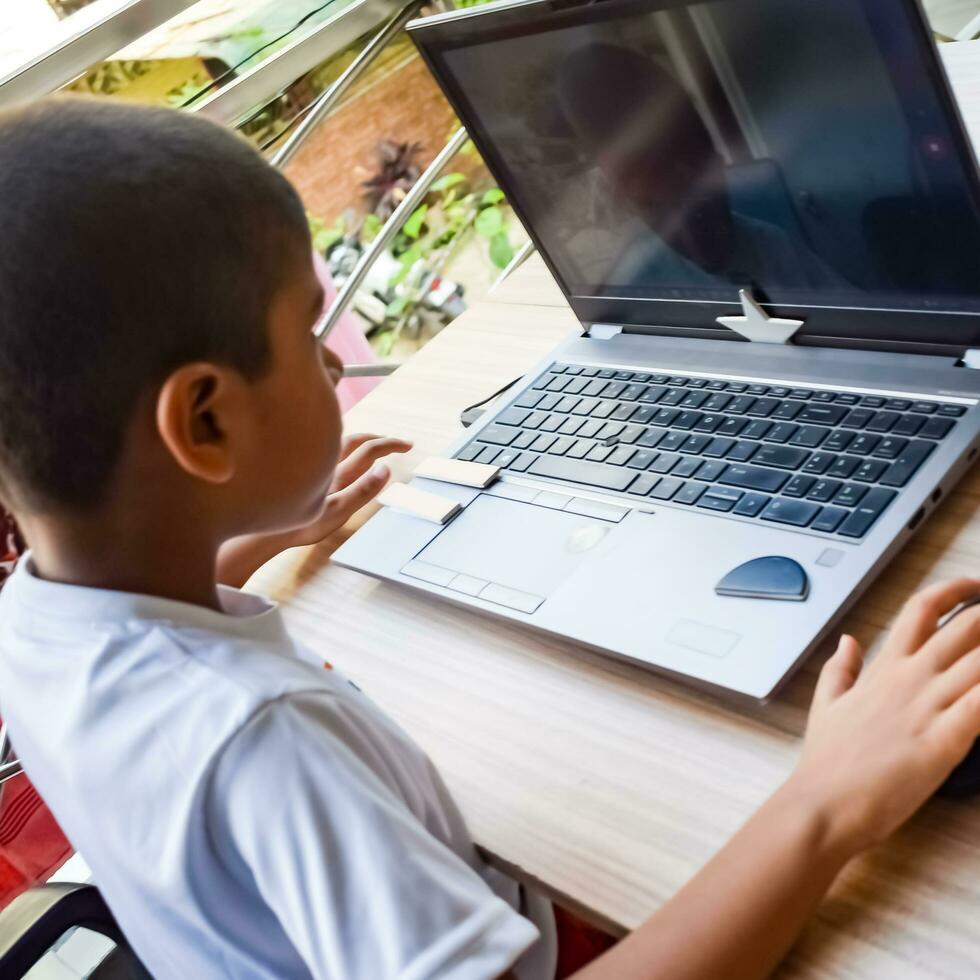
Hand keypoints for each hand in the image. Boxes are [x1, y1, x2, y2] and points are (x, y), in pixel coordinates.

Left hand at [217, 433, 411, 586]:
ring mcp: (311, 464)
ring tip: (371, 444)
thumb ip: (362, 491)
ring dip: (359, 439)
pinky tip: (336, 452)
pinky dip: (339, 445)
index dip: (391, 444)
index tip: (409, 446)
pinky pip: (323, 448)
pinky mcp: (298, 468)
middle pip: (356, 439)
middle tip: (397, 443)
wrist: (259, 530)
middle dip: (379, 438)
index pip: (370, 449)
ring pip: (338, 440)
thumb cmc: (297, 526)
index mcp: (337, 473)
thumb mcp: (336, 513)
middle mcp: (325, 463)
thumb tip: (386, 469)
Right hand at [786, 578, 979, 857]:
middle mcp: (909, 680)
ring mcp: (927, 709)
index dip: (954, 591)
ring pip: (979, 662)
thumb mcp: (826, 704)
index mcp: (883, 668)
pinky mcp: (945, 743)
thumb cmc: (828, 761)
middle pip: (964, 627)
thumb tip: (849, 640)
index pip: (921, 609)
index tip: (973, 589)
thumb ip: (841, 668)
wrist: (825, 803)